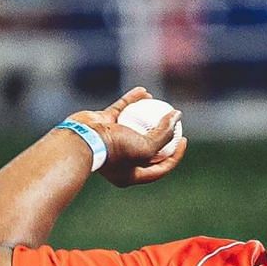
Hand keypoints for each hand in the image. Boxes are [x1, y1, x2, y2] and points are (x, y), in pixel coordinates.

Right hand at [70, 86, 186, 187]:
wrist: (83, 140)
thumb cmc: (115, 150)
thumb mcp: (146, 148)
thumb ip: (164, 134)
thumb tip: (177, 116)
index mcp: (131, 174)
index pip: (159, 167)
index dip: (175, 154)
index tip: (183, 138)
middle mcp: (121, 159)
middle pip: (148, 147)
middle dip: (162, 134)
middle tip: (173, 122)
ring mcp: (111, 141)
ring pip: (134, 126)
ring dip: (148, 115)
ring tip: (160, 104)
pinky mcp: (104, 124)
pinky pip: (121, 110)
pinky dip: (132, 101)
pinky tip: (144, 91)